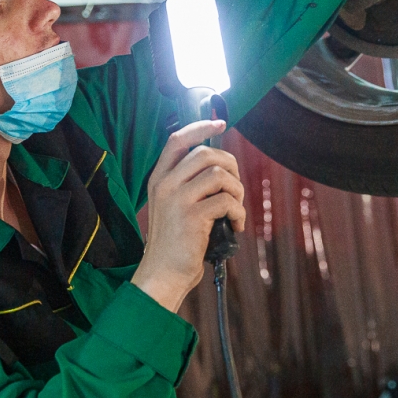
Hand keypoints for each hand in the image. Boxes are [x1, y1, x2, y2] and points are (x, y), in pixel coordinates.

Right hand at [132, 119, 245, 312]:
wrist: (163, 274)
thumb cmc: (175, 242)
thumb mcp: (173, 206)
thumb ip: (188, 184)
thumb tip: (221, 166)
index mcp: (159, 179)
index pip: (177, 139)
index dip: (200, 127)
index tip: (220, 123)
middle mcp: (165, 185)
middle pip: (206, 153)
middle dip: (231, 166)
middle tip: (236, 188)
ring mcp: (177, 200)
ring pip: (220, 174)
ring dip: (237, 191)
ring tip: (236, 209)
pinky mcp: (192, 217)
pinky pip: (227, 201)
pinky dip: (239, 213)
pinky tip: (236, 225)